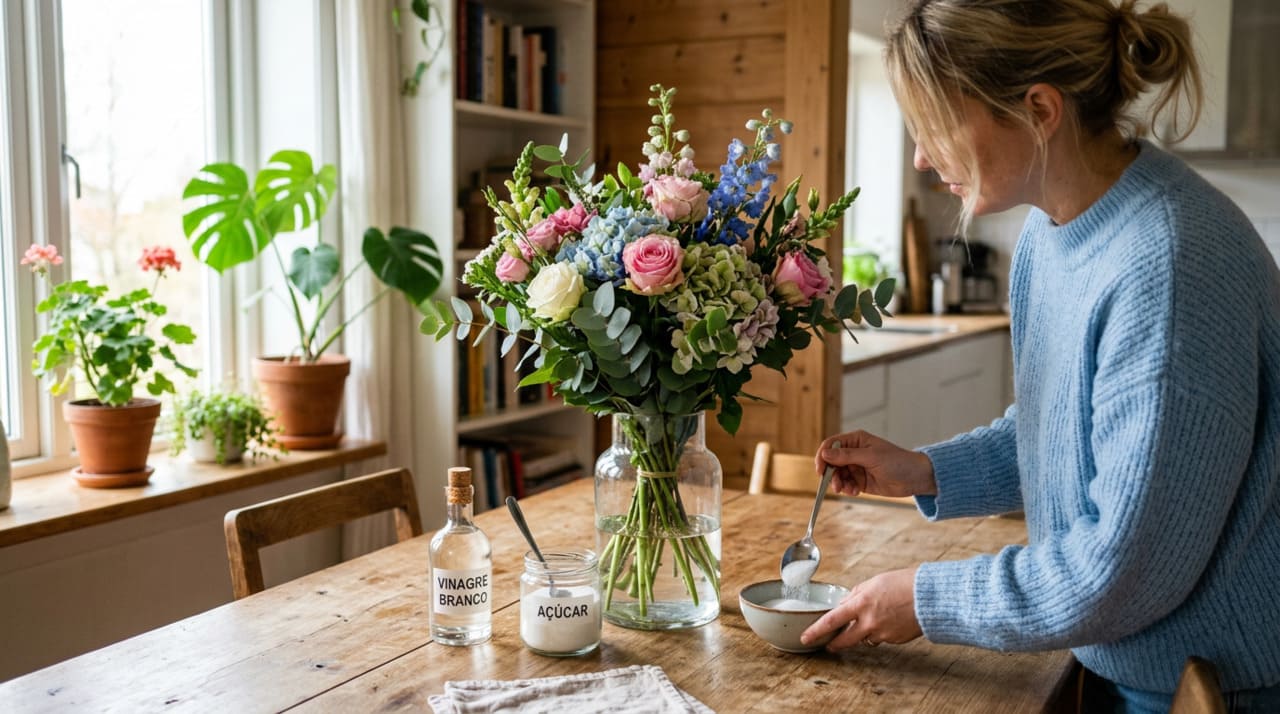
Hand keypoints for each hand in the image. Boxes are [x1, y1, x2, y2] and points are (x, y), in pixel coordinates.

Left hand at [800, 567, 922, 649]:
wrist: (930, 597)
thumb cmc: (903, 584)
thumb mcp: (873, 583)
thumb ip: (856, 595)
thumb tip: (844, 605)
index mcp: (861, 604)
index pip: (831, 621)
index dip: (816, 631)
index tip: (806, 638)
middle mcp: (869, 622)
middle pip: (844, 640)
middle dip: (834, 644)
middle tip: (828, 645)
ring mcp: (882, 634)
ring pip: (864, 638)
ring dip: (862, 632)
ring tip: (875, 617)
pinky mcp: (894, 640)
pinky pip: (881, 638)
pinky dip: (881, 631)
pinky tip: (891, 619)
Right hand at [815, 430, 936, 497]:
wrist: (916, 478)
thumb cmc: (897, 461)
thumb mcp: (871, 457)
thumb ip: (846, 456)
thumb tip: (825, 454)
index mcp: (856, 440)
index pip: (831, 445)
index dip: (823, 456)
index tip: (821, 469)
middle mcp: (854, 453)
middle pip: (831, 462)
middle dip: (831, 474)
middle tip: (835, 485)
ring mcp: (857, 467)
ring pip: (837, 475)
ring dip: (839, 483)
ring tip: (848, 489)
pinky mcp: (861, 481)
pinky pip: (846, 485)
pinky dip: (847, 489)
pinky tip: (856, 492)